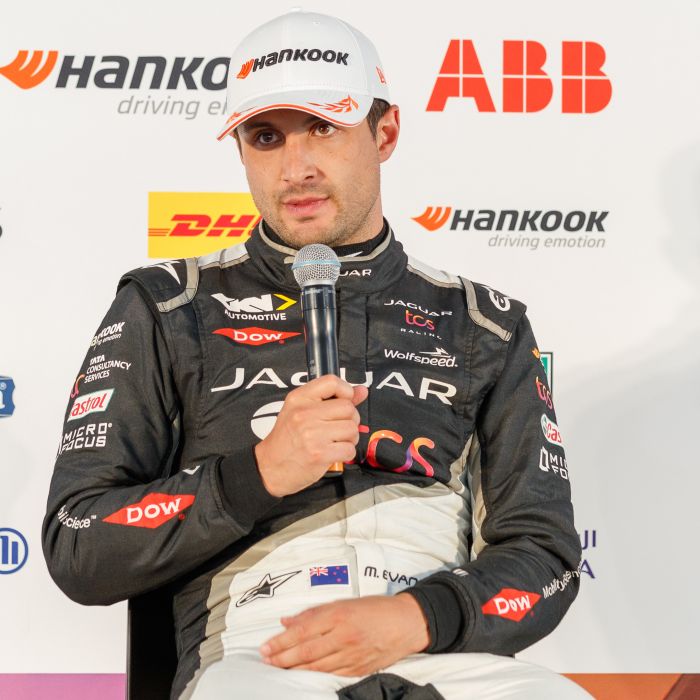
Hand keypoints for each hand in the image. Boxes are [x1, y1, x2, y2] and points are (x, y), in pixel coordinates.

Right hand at [254, 375, 367, 497]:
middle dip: (350, 420)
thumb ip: (332, 399)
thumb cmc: (286, 439)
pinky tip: (333, 452)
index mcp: (299, 399)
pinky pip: (349, 449)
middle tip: (338, 428)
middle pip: (348, 408)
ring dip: (349, 438)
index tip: (346, 400)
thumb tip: (361, 390)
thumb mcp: (301, 411)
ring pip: (352, 429)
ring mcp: (312, 434)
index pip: (332, 382)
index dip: (347, 390)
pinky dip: (346, 453)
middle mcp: (304, 414)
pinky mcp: (319, 454)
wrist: (269, 467)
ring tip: (335, 441)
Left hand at [259, 594, 429, 675]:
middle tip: (266, 660)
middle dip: (282, 657)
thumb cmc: (376, 609)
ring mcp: (352, 655)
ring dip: (294, 668)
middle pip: (306, 651)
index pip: (302, 630)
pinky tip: (302, 675)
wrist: (406, 623)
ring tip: (278, 668)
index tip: (266, 646)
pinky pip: (331, 674)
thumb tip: (288, 621)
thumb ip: (314, 613)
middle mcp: (344, 636)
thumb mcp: (344, 603)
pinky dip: (314, 675)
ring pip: (316, 666)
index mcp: (339, 615)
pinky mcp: (358, 669)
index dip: (281, 641)